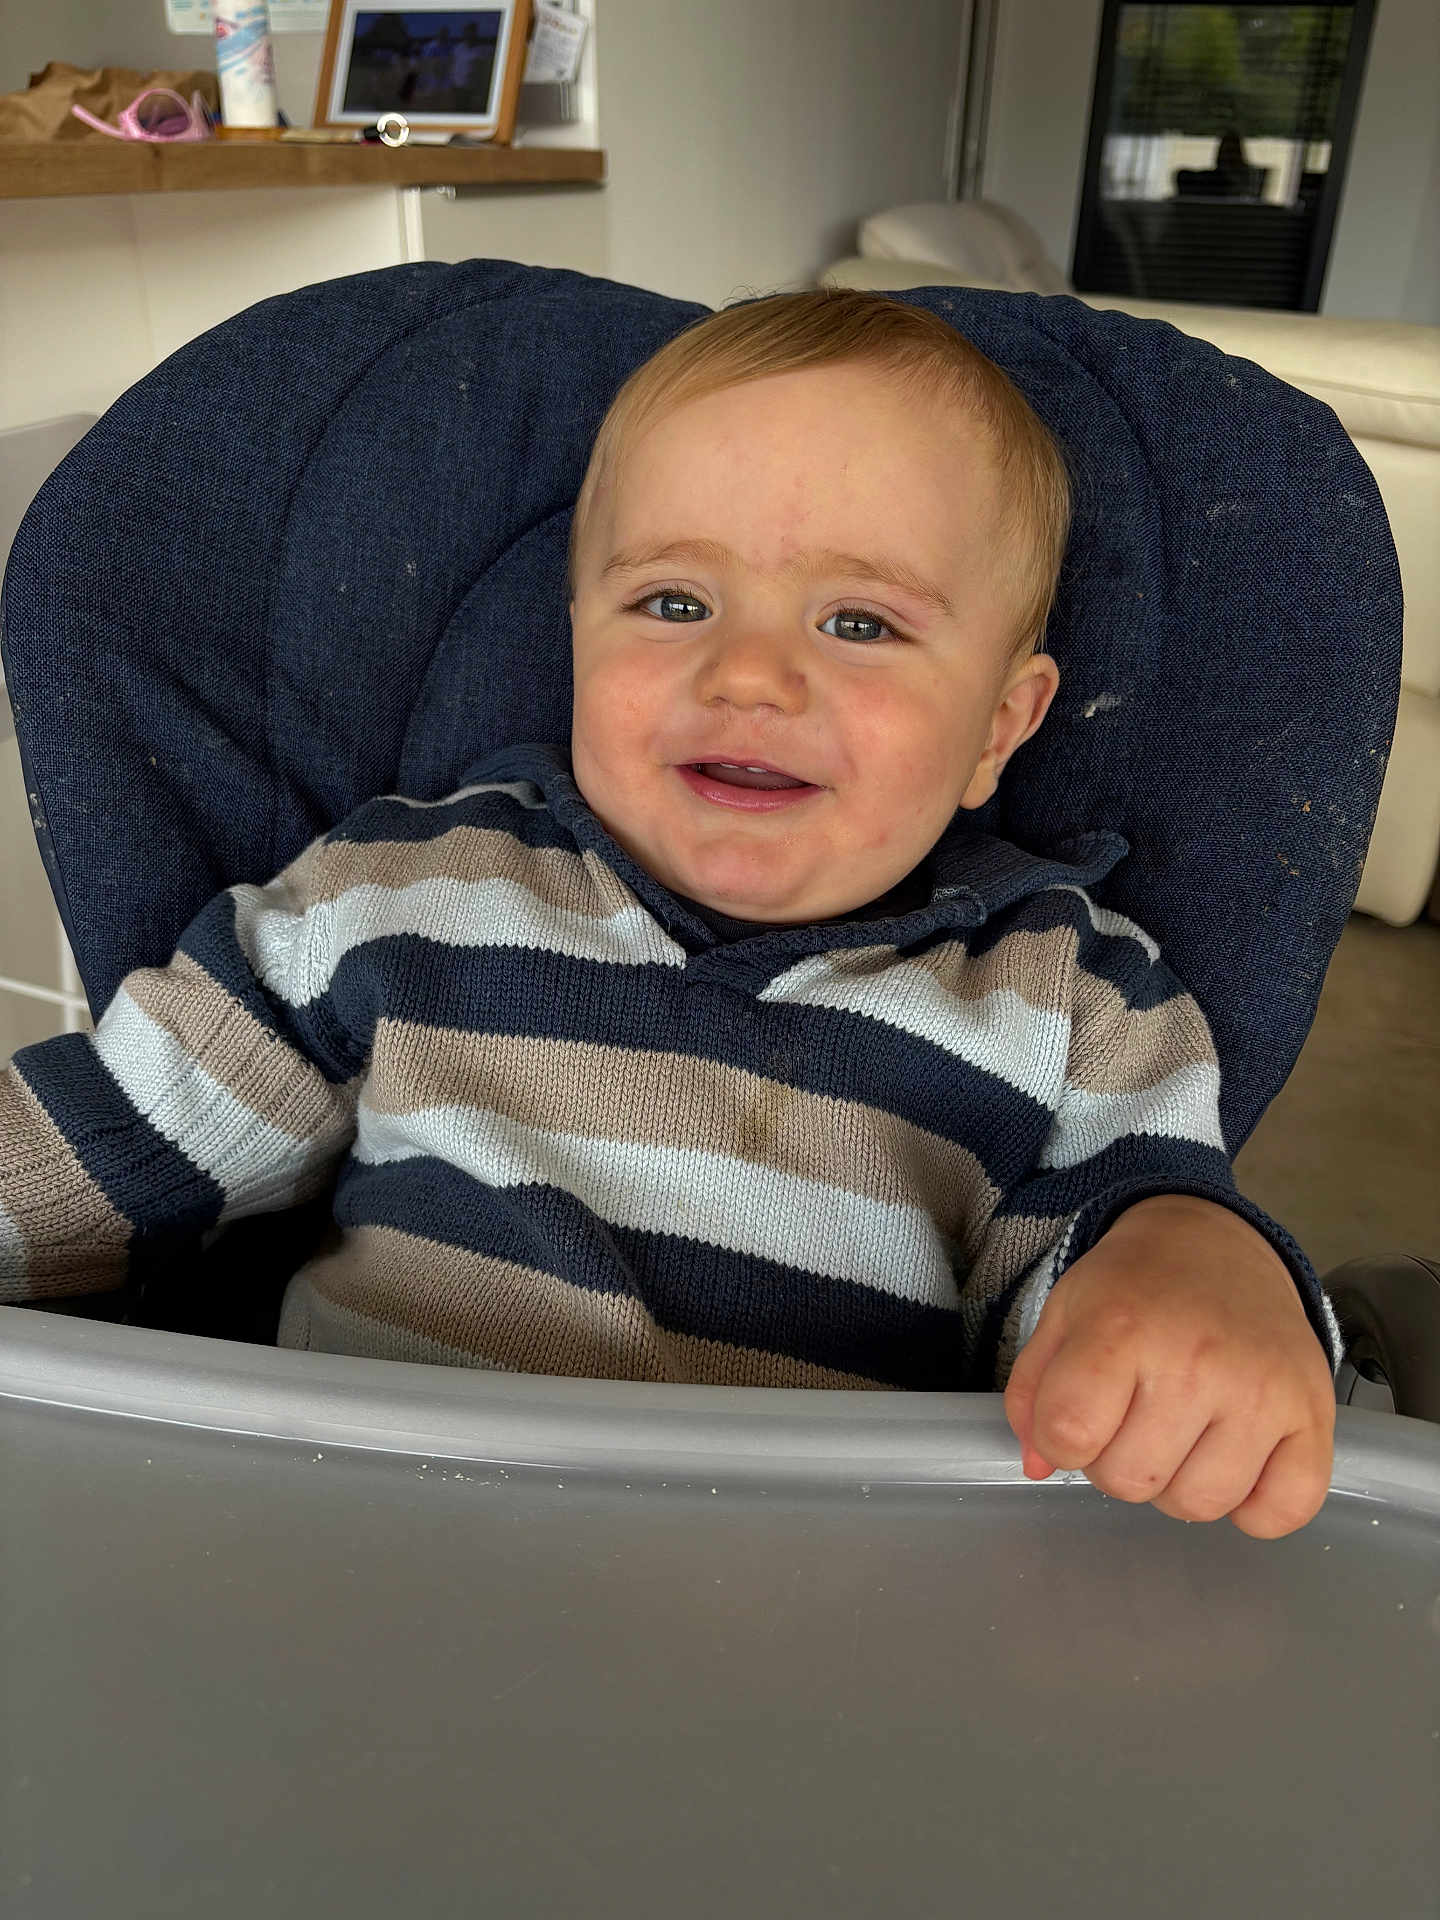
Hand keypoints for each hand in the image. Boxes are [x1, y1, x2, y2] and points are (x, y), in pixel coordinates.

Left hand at [1002, 1194, 1335, 1538]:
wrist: (1217, 1245)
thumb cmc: (1133, 1287)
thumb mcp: (1064, 1315)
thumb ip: (1033, 1393)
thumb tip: (1041, 1466)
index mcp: (1122, 1328)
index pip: (1070, 1435)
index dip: (1062, 1439)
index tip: (1078, 1414)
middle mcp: (1197, 1361)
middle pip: (1130, 1480)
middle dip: (1117, 1461)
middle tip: (1134, 1417)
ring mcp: (1262, 1391)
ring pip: (1197, 1505)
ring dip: (1178, 1484)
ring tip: (1182, 1433)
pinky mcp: (1314, 1415)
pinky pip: (1283, 1511)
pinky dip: (1255, 1507)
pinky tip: (1237, 1461)